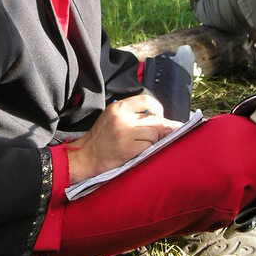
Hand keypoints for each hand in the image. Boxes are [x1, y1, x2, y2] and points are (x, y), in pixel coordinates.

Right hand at [67, 93, 181, 184]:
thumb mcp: (114, 117)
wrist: (87, 155)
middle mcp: (122, 118)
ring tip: (144, 142)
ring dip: (154, 140)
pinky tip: (139, 149)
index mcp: (118, 107)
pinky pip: (149, 146)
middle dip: (159, 128)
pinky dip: (148, 148)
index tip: (159, 116)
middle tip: (154, 134)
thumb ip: (135, 114)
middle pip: (155, 119)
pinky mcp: (128, 149)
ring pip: (155, 133)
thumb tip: (168, 121)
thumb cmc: (102, 136)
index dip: (158, 108)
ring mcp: (125, 134)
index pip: (147, 100)